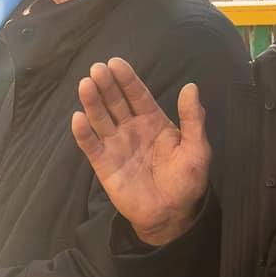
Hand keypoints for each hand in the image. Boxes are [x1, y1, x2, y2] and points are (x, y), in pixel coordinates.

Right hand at [71, 58, 209, 245]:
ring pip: (100, 118)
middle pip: (115, 102)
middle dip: (106, 85)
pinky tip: (78, 118)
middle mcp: (131, 129)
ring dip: (92, 102)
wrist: (171, 214)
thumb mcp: (197, 148)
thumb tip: (191, 87)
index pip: (137, 95)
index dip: (127, 79)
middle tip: (97, 69)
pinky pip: (90, 145)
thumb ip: (193, 118)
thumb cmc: (186, 181)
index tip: (116, 63)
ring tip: (85, 85)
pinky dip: (83, 132)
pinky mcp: (103, 163)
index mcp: (153, 121)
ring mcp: (115, 145)